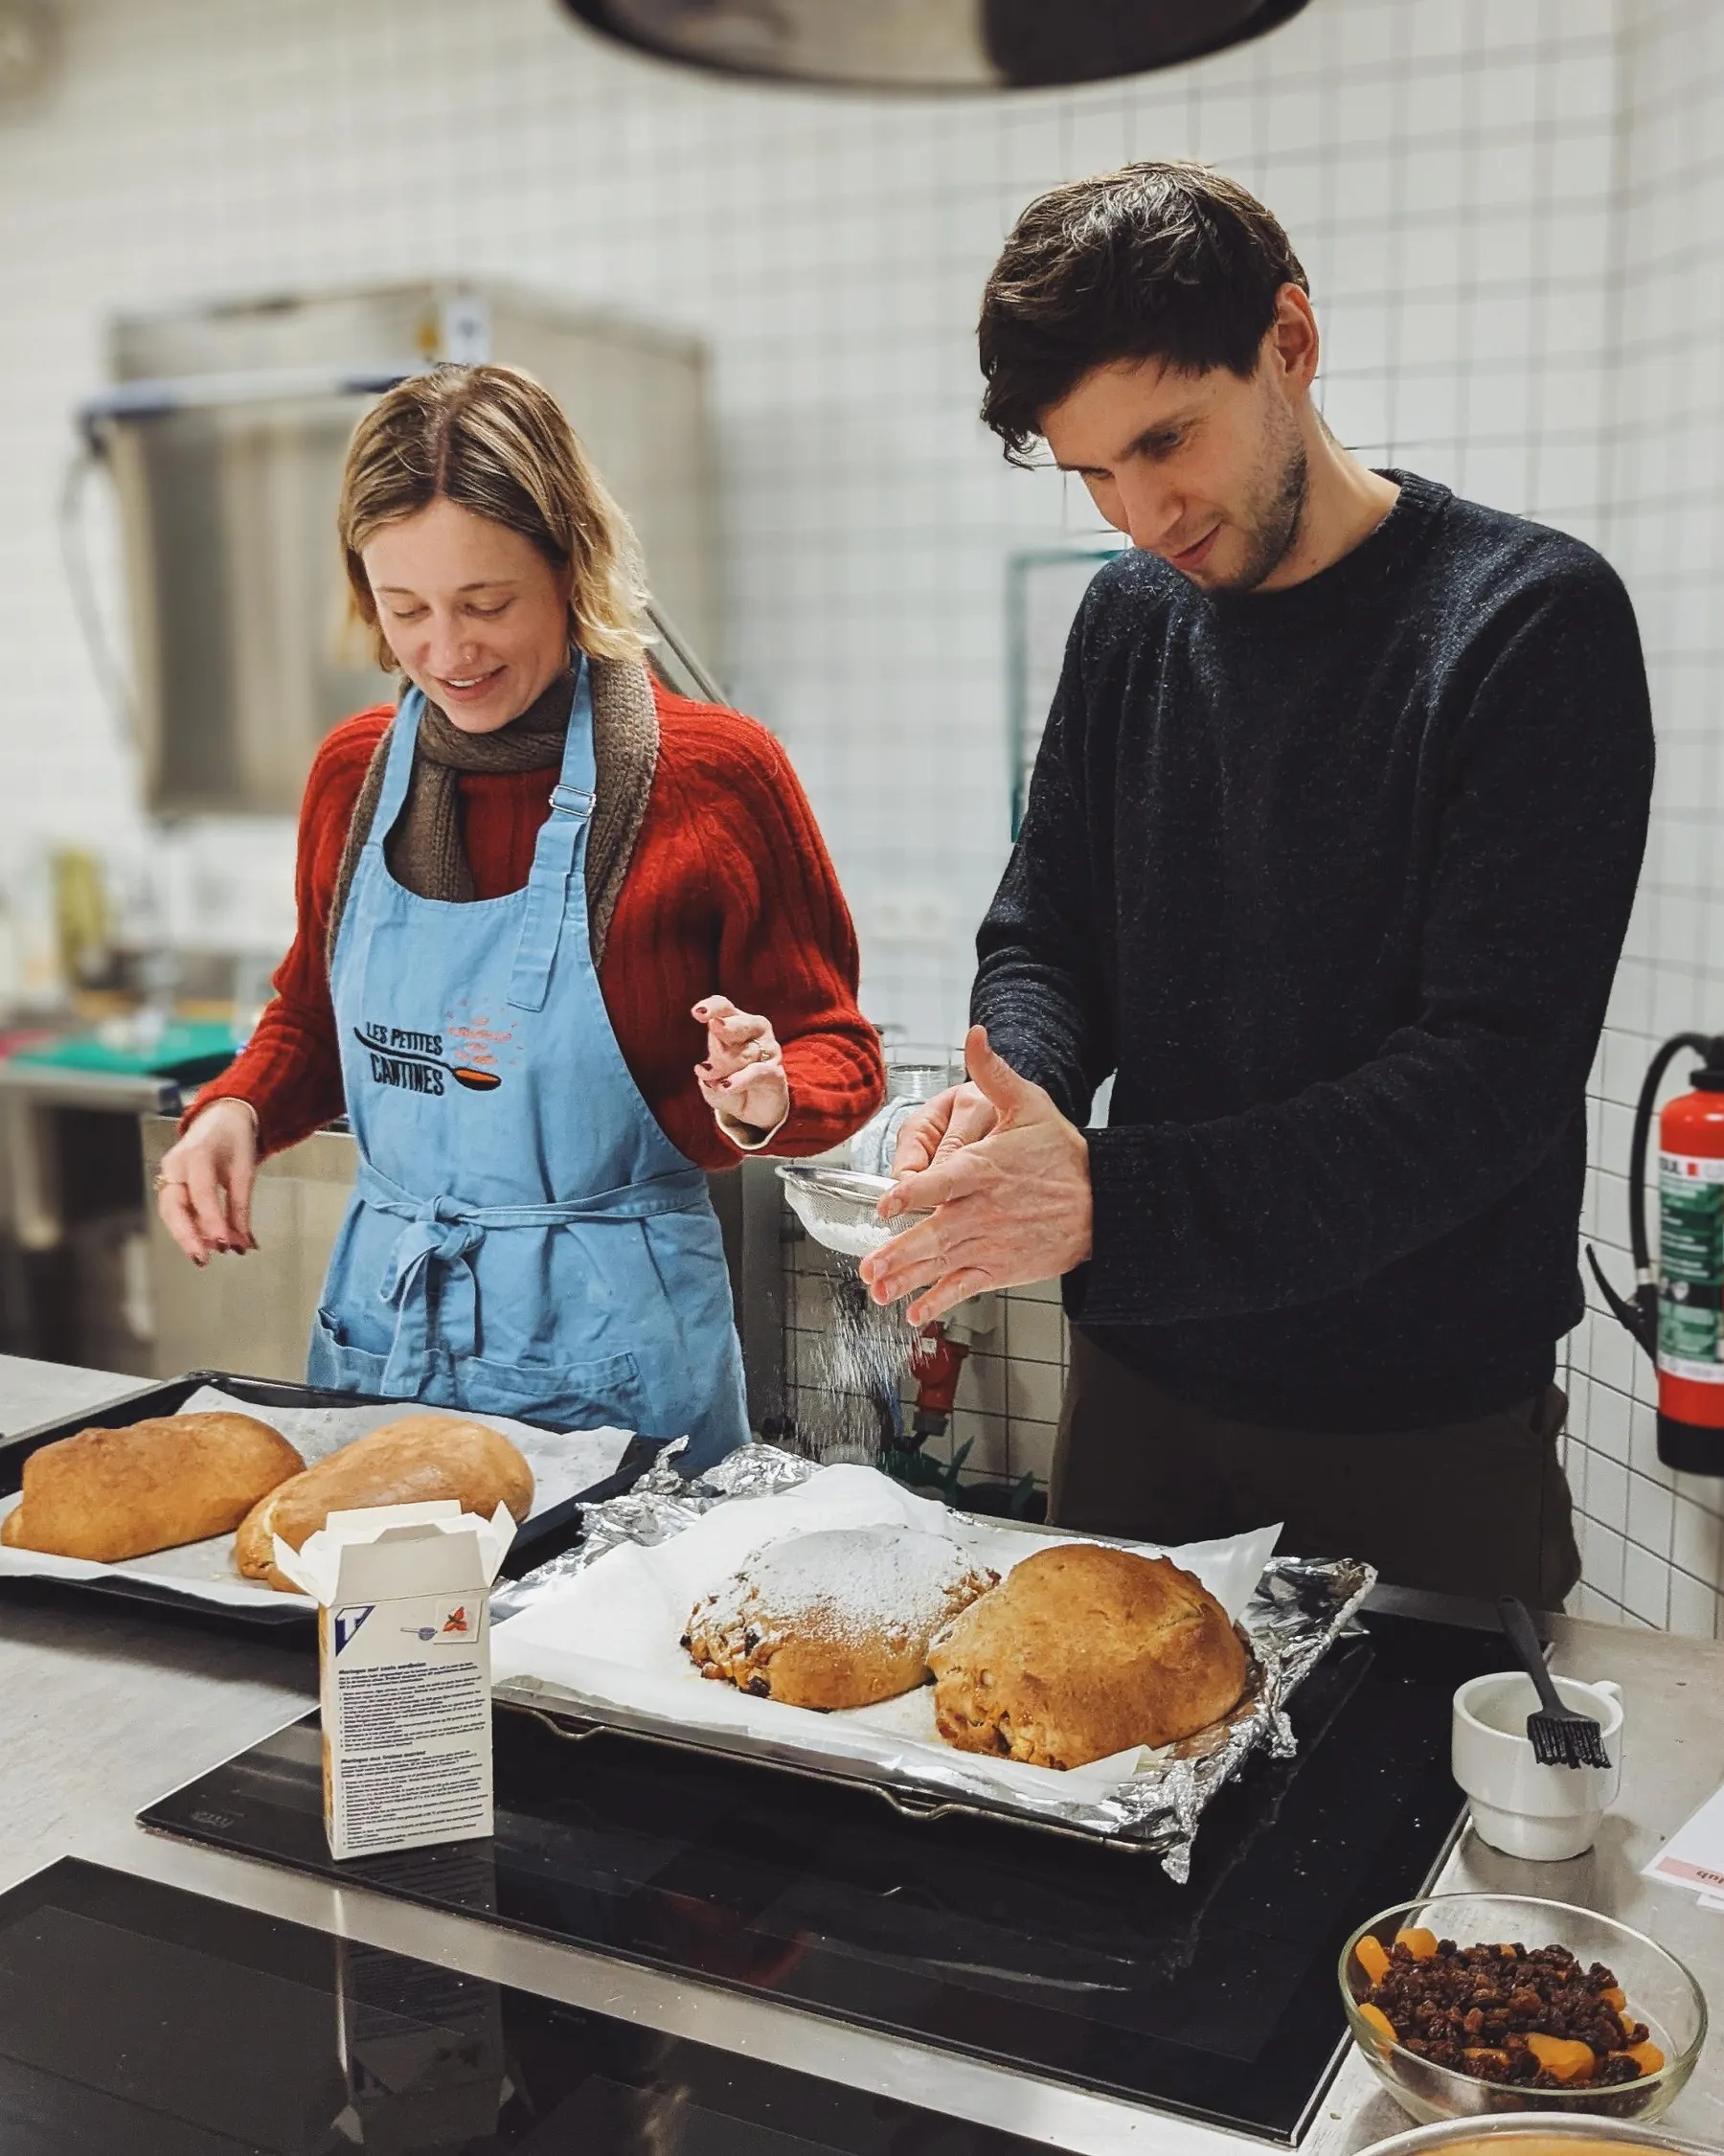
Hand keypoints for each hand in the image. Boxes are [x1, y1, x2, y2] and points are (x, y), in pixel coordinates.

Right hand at [155, 1098, 259, 1266]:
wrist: (220, 1119)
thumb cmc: (234, 1139)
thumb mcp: (245, 1169)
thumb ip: (241, 1207)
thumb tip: (243, 1244)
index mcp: (198, 1154)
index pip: (202, 1193)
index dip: (211, 1221)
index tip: (224, 1243)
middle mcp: (176, 1165)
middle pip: (173, 1206)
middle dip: (186, 1236)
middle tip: (203, 1259)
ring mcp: (169, 1174)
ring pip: (170, 1212)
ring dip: (188, 1236)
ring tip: (209, 1253)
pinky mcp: (170, 1184)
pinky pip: (176, 1210)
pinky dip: (190, 1227)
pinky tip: (206, 1241)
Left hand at [693, 996, 788, 1136]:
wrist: (753, 1110)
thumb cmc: (729, 1084)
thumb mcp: (711, 1078)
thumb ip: (709, 1071)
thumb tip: (706, 1068)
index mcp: (735, 1023)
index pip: (724, 1007)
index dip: (713, 1008)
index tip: (698, 1013)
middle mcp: (755, 1031)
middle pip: (739, 1024)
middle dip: (726, 1028)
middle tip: (715, 1027)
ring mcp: (769, 1050)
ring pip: (744, 1053)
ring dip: (725, 1068)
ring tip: (715, 1082)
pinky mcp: (776, 1073)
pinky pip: (757, 1072)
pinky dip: (741, 1079)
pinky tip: (726, 1085)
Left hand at [859, 1025, 1091, 1324]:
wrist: (1104, 1202)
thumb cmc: (1061, 1154)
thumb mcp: (1029, 1104)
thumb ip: (993, 1073)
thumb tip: (975, 1035)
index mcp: (985, 1170)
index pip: (943, 1181)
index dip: (912, 1193)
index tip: (887, 1204)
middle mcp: (984, 1211)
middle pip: (936, 1235)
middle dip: (900, 1253)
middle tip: (871, 1266)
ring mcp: (992, 1244)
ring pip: (943, 1264)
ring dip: (908, 1279)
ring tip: (879, 1290)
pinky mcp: (1001, 1267)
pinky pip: (966, 1287)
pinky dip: (941, 1301)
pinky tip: (917, 1312)